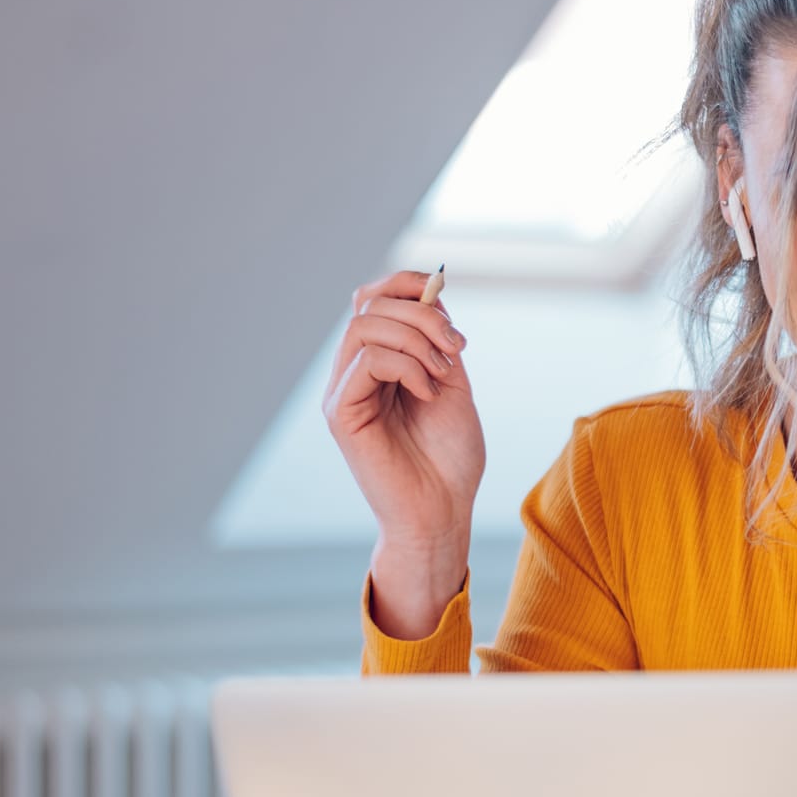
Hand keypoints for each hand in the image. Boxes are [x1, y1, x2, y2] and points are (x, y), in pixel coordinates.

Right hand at [323, 271, 482, 635]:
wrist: (442, 512)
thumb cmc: (449, 459)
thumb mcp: (452, 383)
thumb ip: (437, 339)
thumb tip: (431, 291)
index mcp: (379, 363)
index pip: (373, 299)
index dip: (405, 284)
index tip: (443, 293)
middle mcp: (353, 373)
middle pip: (368, 305)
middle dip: (421, 315)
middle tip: (456, 349)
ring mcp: (343, 392)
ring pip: (364, 325)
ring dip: (416, 340)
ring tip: (443, 376)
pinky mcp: (340, 413)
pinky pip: (367, 360)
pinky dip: (407, 366)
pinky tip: (428, 395)